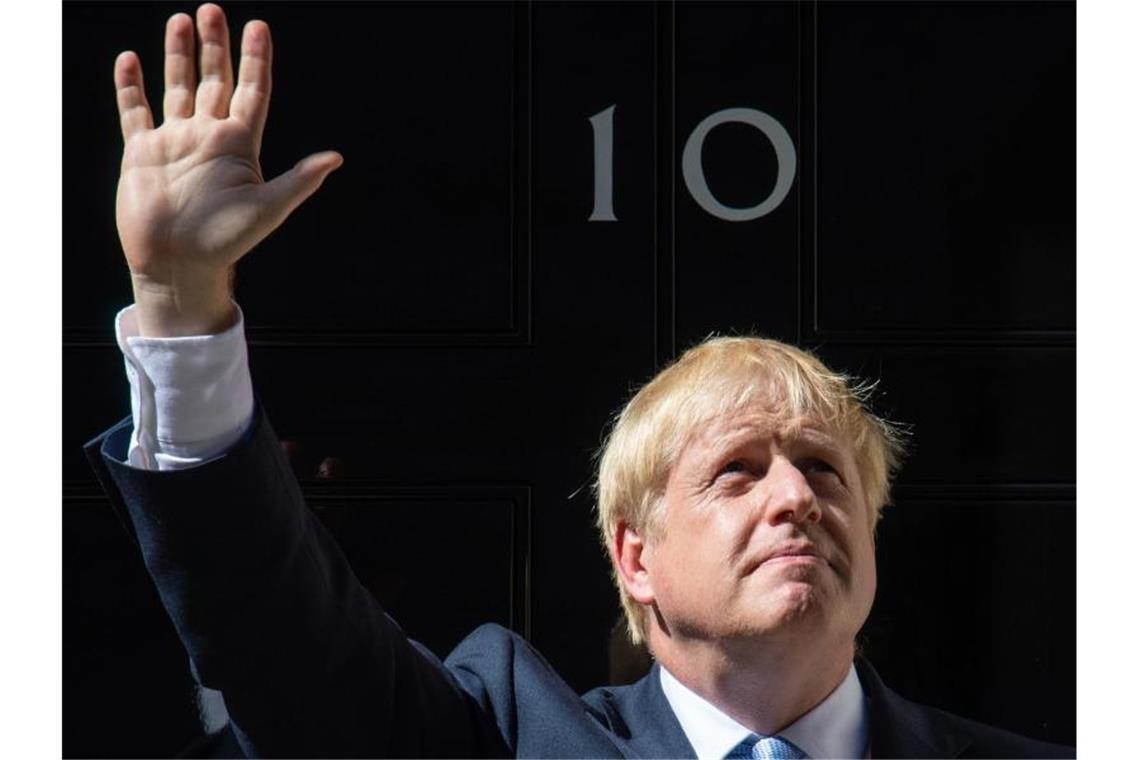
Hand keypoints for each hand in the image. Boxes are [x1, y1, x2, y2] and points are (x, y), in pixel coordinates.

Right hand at [113, 3, 342, 335]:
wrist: (178, 266)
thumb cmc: (226, 242)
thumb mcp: (267, 209)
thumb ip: (298, 180)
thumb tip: (336, 158)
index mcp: (239, 146)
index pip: (251, 92)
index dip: (255, 60)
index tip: (258, 26)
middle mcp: (208, 138)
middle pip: (214, 81)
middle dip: (215, 46)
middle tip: (212, 9)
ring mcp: (175, 143)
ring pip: (177, 89)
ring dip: (178, 56)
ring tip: (180, 21)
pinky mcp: (143, 154)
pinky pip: (135, 112)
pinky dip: (130, 87)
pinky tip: (130, 60)